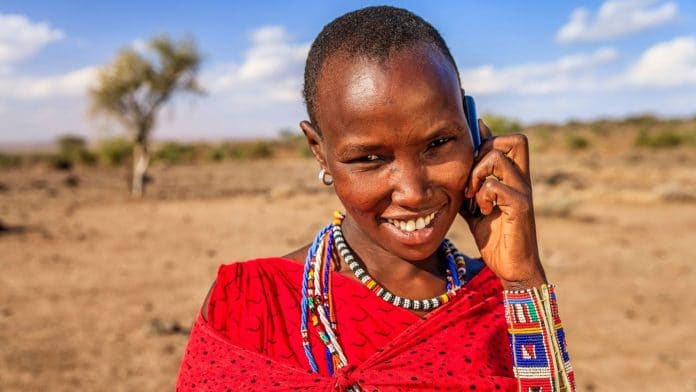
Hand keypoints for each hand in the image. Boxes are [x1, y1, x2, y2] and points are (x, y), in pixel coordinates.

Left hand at [460, 120, 546, 289]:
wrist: (511, 267)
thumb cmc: (494, 237)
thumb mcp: (475, 206)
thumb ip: (469, 187)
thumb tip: (452, 168)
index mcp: (514, 178)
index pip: (510, 141)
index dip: (489, 136)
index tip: (470, 145)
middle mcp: (523, 180)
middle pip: (515, 140)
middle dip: (486, 151)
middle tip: (473, 177)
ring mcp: (523, 192)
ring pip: (497, 158)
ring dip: (477, 175)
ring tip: (473, 197)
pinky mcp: (521, 206)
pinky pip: (495, 186)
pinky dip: (482, 197)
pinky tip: (482, 212)